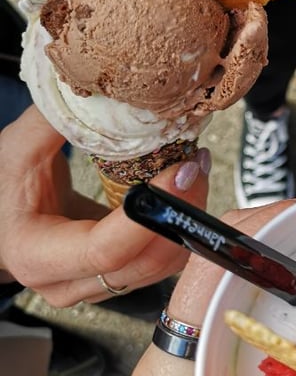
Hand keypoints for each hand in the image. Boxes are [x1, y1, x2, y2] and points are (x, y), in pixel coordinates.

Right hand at [0, 105, 209, 306]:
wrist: (0, 212)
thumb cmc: (2, 183)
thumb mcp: (20, 146)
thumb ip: (60, 119)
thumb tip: (107, 89)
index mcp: (37, 257)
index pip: (105, 250)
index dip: (150, 215)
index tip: (180, 172)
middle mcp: (67, 283)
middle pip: (142, 263)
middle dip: (178, 214)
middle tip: (196, 164)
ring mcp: (94, 286)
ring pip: (158, 267)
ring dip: (184, 219)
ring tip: (195, 168)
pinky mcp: (115, 276)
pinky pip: (159, 260)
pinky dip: (177, 225)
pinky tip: (183, 186)